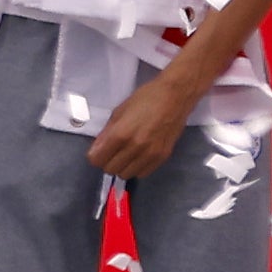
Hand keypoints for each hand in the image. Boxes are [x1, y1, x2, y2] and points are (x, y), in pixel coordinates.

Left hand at [83, 57, 201, 182]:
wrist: (176, 96)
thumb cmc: (146, 98)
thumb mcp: (119, 111)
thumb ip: (106, 132)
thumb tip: (97, 149)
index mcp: (121, 134)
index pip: (97, 159)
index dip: (95, 155)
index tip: (99, 150)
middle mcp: (135, 148)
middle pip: (110, 169)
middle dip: (107, 161)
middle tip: (112, 151)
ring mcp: (150, 154)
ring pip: (125, 174)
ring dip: (122, 166)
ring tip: (126, 153)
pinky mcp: (163, 157)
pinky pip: (142, 173)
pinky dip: (136, 167)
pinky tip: (138, 156)